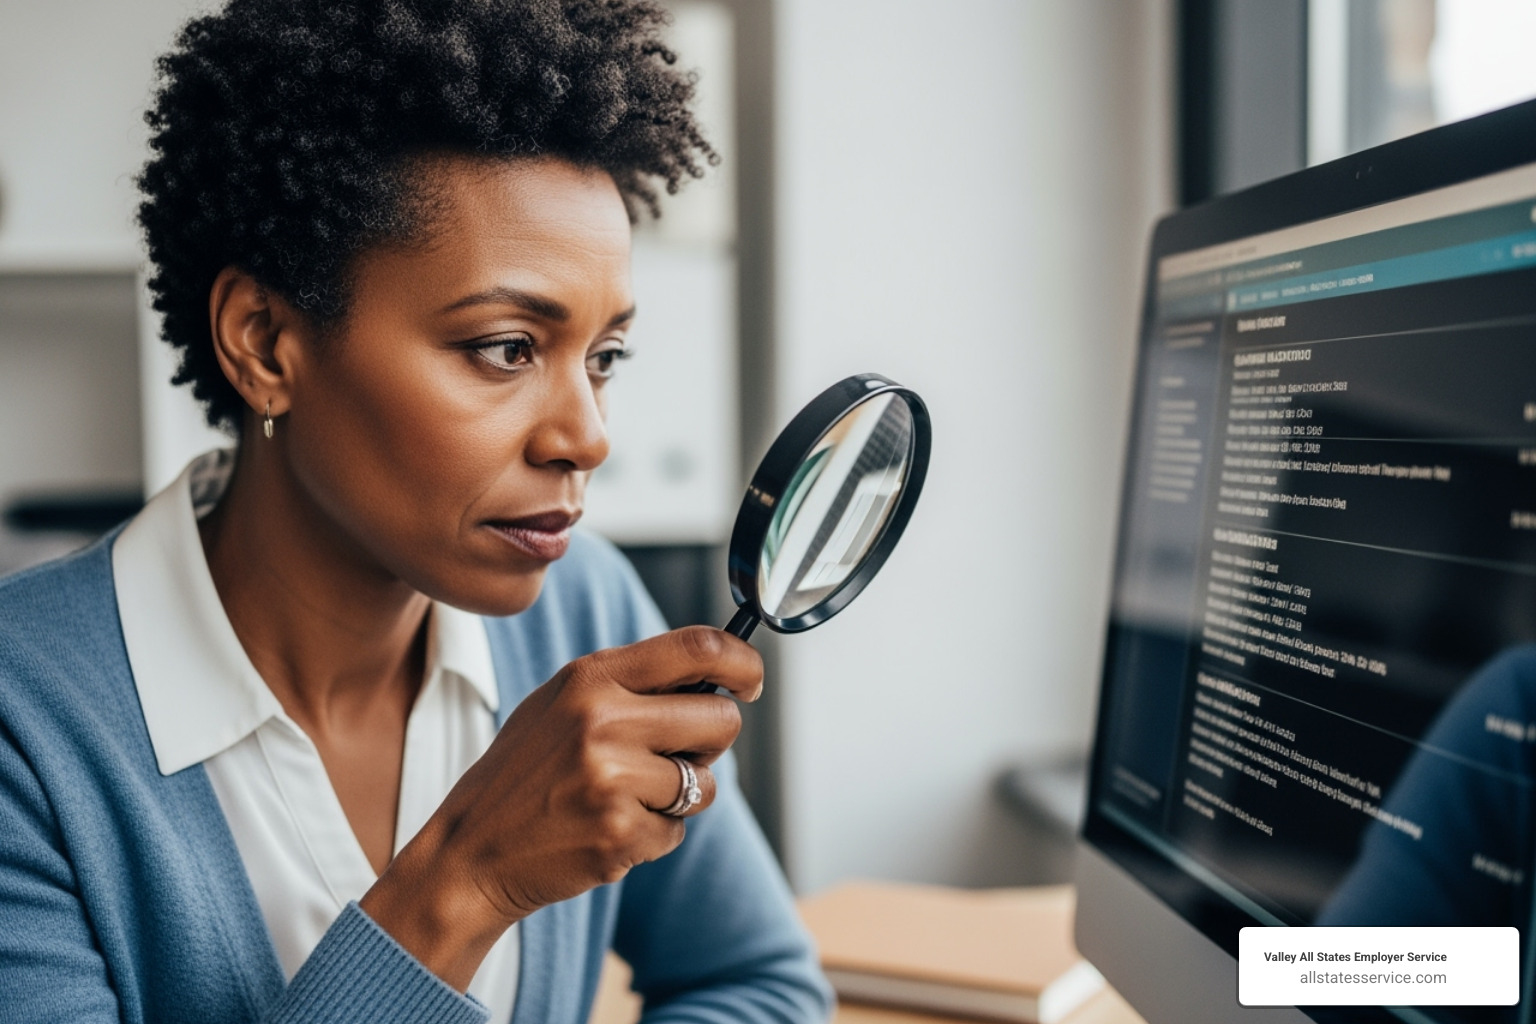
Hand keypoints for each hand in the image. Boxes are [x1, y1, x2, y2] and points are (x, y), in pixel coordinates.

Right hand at [359, 625, 761, 988]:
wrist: (471, 852)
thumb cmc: (524, 775)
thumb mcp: (561, 705)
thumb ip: (629, 685)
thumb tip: (716, 675)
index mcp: (591, 677)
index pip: (697, 647)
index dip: (742, 661)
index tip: (751, 680)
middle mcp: (602, 719)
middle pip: (720, 718)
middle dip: (712, 743)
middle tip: (676, 756)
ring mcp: (611, 778)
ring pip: (705, 783)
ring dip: (680, 797)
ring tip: (625, 798)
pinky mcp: (619, 832)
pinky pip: (677, 832)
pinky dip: (653, 837)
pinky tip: (605, 830)